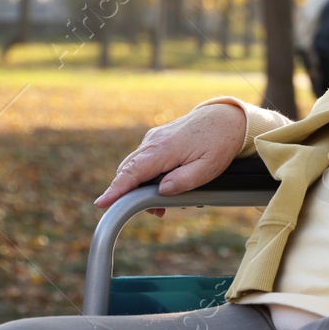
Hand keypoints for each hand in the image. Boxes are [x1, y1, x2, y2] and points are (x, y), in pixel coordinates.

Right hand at [93, 103, 246, 216]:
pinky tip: (165, 185)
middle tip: (157, 212)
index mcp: (164, 150)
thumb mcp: (209, 168)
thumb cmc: (220, 143)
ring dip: (141, 186)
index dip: (116, 190)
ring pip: (135, 166)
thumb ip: (184, 181)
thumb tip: (161, 191)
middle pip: (128, 171)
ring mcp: (154, 139)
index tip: (101, 203)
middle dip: (132, 194)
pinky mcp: (158, 139)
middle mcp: (153, 142)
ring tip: (165, 202)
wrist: (227, 118)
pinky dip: (147, 175)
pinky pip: (144, 160)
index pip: (132, 173)